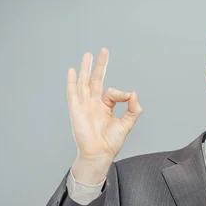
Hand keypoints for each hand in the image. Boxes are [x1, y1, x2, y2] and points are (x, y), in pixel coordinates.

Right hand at [67, 48, 141, 162]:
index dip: (121, 93)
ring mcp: (84, 106)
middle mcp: (93, 104)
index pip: (112, 92)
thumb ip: (133, 109)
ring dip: (86, 68)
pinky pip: (73, 93)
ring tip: (87, 55)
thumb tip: (134, 93)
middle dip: (100, 65)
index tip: (128, 97)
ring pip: (84, 82)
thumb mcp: (127, 124)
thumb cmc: (110, 142)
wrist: (99, 154)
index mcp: (104, 107)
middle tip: (103, 51)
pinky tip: (72, 71)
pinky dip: (72, 82)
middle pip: (96, 80)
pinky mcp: (76, 110)